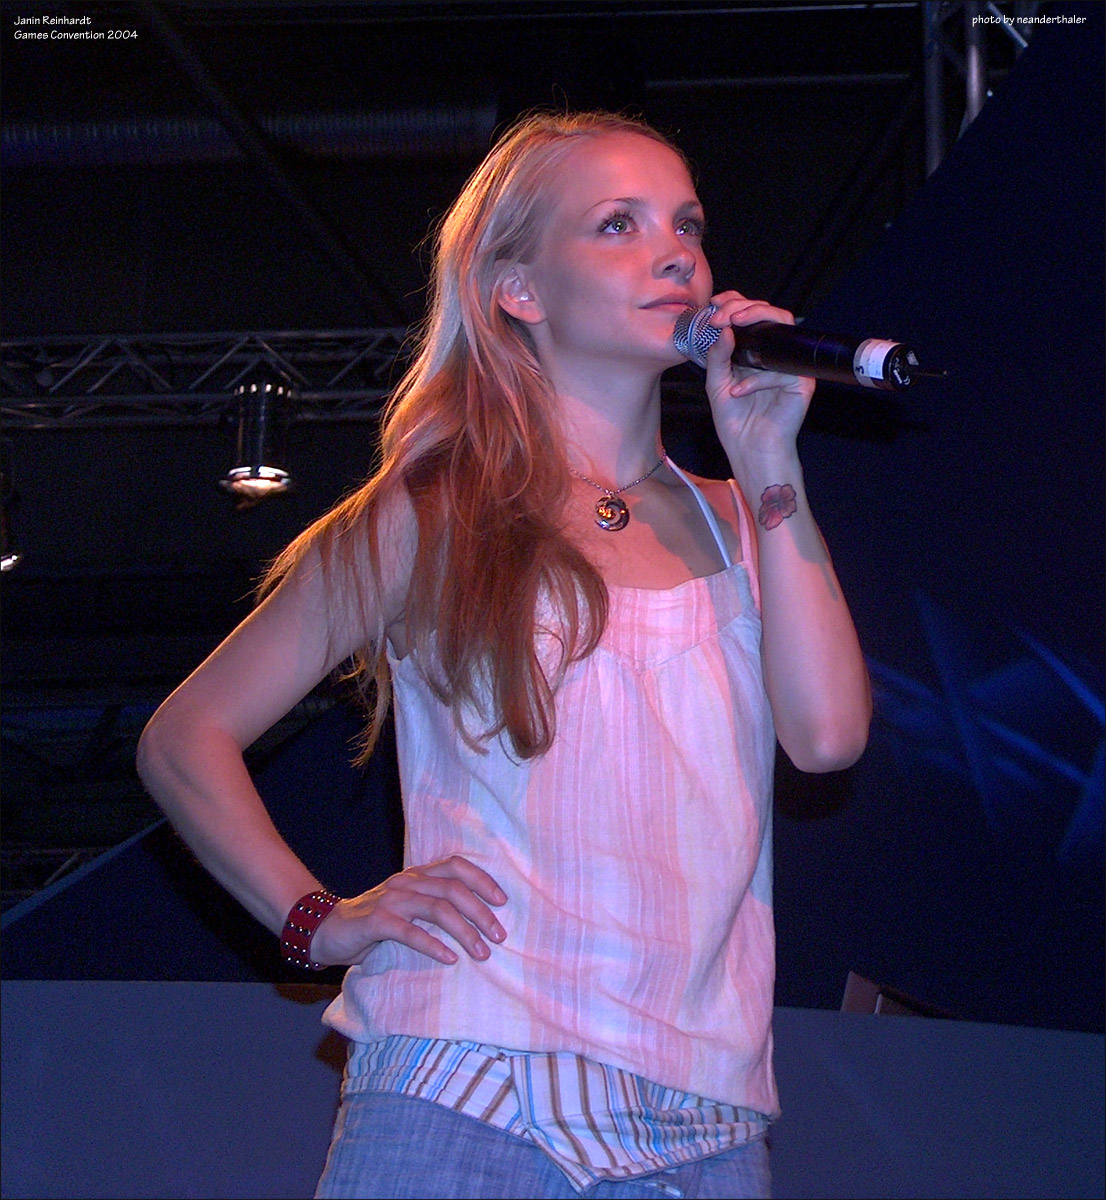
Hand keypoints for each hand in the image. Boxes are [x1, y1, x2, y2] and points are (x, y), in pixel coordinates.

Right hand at [309, 855, 507, 966]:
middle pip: (452, 888)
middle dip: (480, 912)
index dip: (482, 879)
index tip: (503, 901)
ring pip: (436, 908)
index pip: (455, 865)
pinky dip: (433, 944)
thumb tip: (477, 923)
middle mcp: (406, 882)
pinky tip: (449, 958)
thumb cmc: (375, 922)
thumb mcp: (406, 908)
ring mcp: (391, 900)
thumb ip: (432, 906)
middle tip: (499, 936)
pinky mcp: (375, 921)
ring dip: (464, 931)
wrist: (327, 929)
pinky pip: (409, 931)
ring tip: (481, 953)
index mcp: (416, 875)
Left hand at [701, 291, 815, 457]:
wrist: (749, 449)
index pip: (750, 315)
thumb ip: (717, 355)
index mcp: (754, 350)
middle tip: (721, 316)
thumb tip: (722, 328)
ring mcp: (789, 365)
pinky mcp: (801, 381)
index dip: (734, 302)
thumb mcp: (716, 383)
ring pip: (783, 327)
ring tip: (730, 329)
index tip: (714, 304)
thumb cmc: (735, 420)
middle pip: (769, 314)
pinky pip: (781, 369)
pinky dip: (756, 379)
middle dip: (742, 307)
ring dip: (755, 320)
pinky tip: (739, 391)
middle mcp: (773, 353)